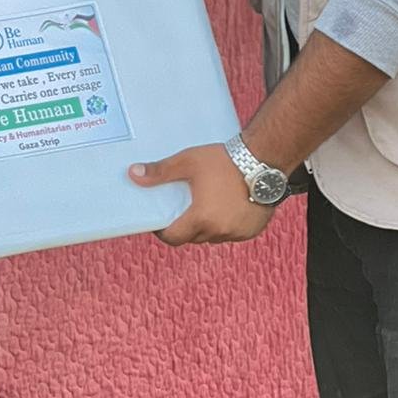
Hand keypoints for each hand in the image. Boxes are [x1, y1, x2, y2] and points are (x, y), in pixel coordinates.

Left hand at [129, 143, 274, 245]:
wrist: (264, 160)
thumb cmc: (225, 160)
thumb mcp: (188, 162)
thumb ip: (160, 172)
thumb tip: (133, 174)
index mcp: (201, 218)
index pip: (173, 238)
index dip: (164, 231)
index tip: (161, 222)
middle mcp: (219, 231)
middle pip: (194, 237)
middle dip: (186, 226)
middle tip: (185, 207)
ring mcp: (238, 232)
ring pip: (214, 236)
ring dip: (208, 226)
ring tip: (207, 204)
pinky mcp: (253, 229)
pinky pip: (233, 233)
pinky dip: (227, 224)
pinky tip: (227, 206)